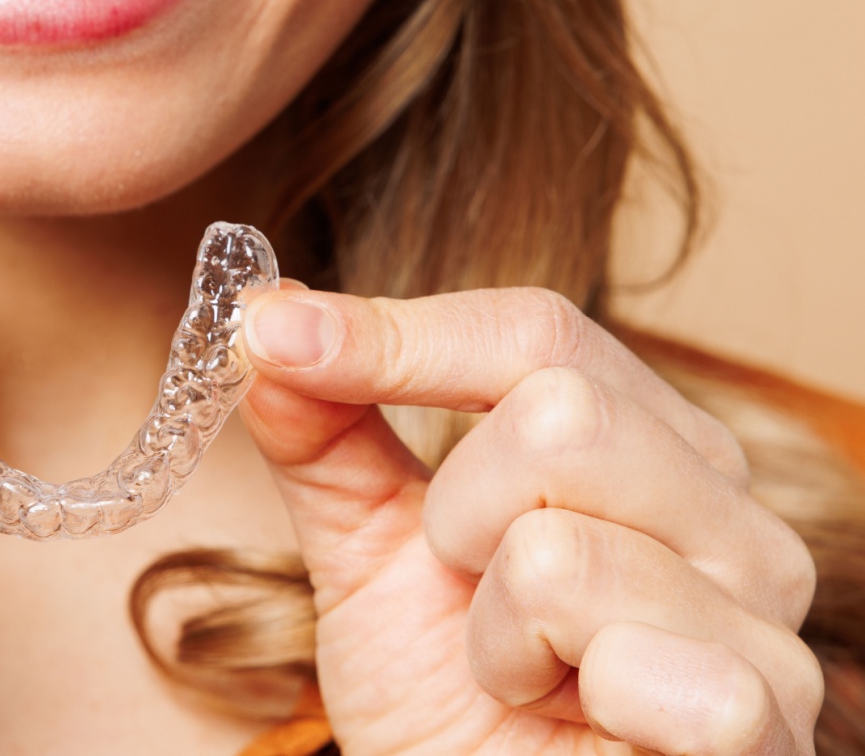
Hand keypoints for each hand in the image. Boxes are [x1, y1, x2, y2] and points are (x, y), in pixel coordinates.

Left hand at [241, 286, 822, 754]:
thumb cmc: (449, 695)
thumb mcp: (367, 548)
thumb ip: (326, 433)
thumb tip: (272, 316)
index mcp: (646, 443)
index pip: (537, 331)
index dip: (399, 333)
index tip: (274, 336)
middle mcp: (725, 510)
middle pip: (560, 413)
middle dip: (456, 517)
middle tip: (465, 590)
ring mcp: (760, 616)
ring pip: (561, 550)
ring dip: (494, 633)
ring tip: (525, 672)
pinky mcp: (760, 720)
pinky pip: (630, 663)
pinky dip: (558, 698)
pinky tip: (580, 723)